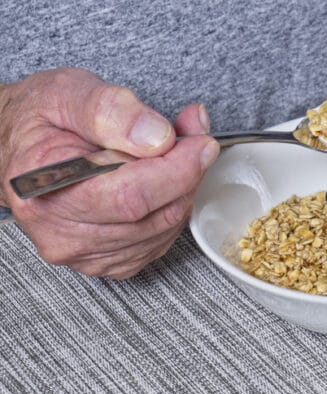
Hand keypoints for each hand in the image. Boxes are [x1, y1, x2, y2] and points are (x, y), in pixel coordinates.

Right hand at [0, 68, 218, 277]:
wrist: (20, 148)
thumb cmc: (41, 120)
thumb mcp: (67, 92)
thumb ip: (112, 110)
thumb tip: (157, 137)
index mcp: (44, 189)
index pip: (130, 194)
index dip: (177, 169)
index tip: (201, 142)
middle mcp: (61, 232)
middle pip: (153, 214)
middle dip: (186, 173)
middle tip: (194, 138)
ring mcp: (86, 254)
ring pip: (164, 228)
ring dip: (183, 189)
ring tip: (174, 152)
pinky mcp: (109, 262)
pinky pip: (160, 240)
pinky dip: (172, 208)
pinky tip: (162, 181)